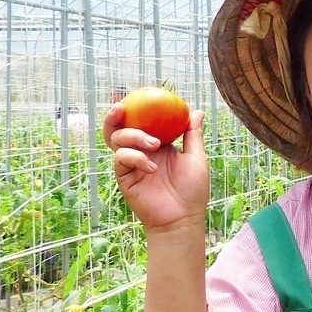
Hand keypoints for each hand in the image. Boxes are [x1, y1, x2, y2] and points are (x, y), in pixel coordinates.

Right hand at [103, 103, 209, 233]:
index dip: (136, 107)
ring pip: (117, 140)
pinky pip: (121, 159)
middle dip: (115, 116)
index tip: (139, 93)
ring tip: (154, 145)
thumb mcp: (196, 158)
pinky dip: (135, 158)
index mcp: (157, 144)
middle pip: (119, 127)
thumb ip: (192, 135)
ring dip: (133, 137)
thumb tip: (196, 111)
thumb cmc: (192, 190)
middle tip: (121, 108)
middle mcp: (140, 151)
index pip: (141, 121)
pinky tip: (151, 167)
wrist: (183, 218)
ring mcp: (131, 164)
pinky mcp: (124, 177)